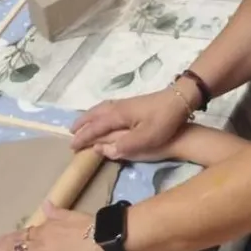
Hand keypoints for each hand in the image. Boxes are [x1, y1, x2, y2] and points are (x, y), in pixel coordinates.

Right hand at [70, 87, 192, 160]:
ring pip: (100, 109)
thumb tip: (102, 150)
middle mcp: (117, 107)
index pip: (95, 127)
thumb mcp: (146, 138)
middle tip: (71, 132)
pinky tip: (103, 115)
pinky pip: (106, 107)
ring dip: (88, 116)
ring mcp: (125, 104)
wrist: (180, 100)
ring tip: (82, 123)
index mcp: (117, 116)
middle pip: (94, 115)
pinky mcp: (132, 104)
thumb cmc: (164, 121)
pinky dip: (98, 112)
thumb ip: (123, 146)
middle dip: (82, 124)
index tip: (72, 147)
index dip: (83, 137)